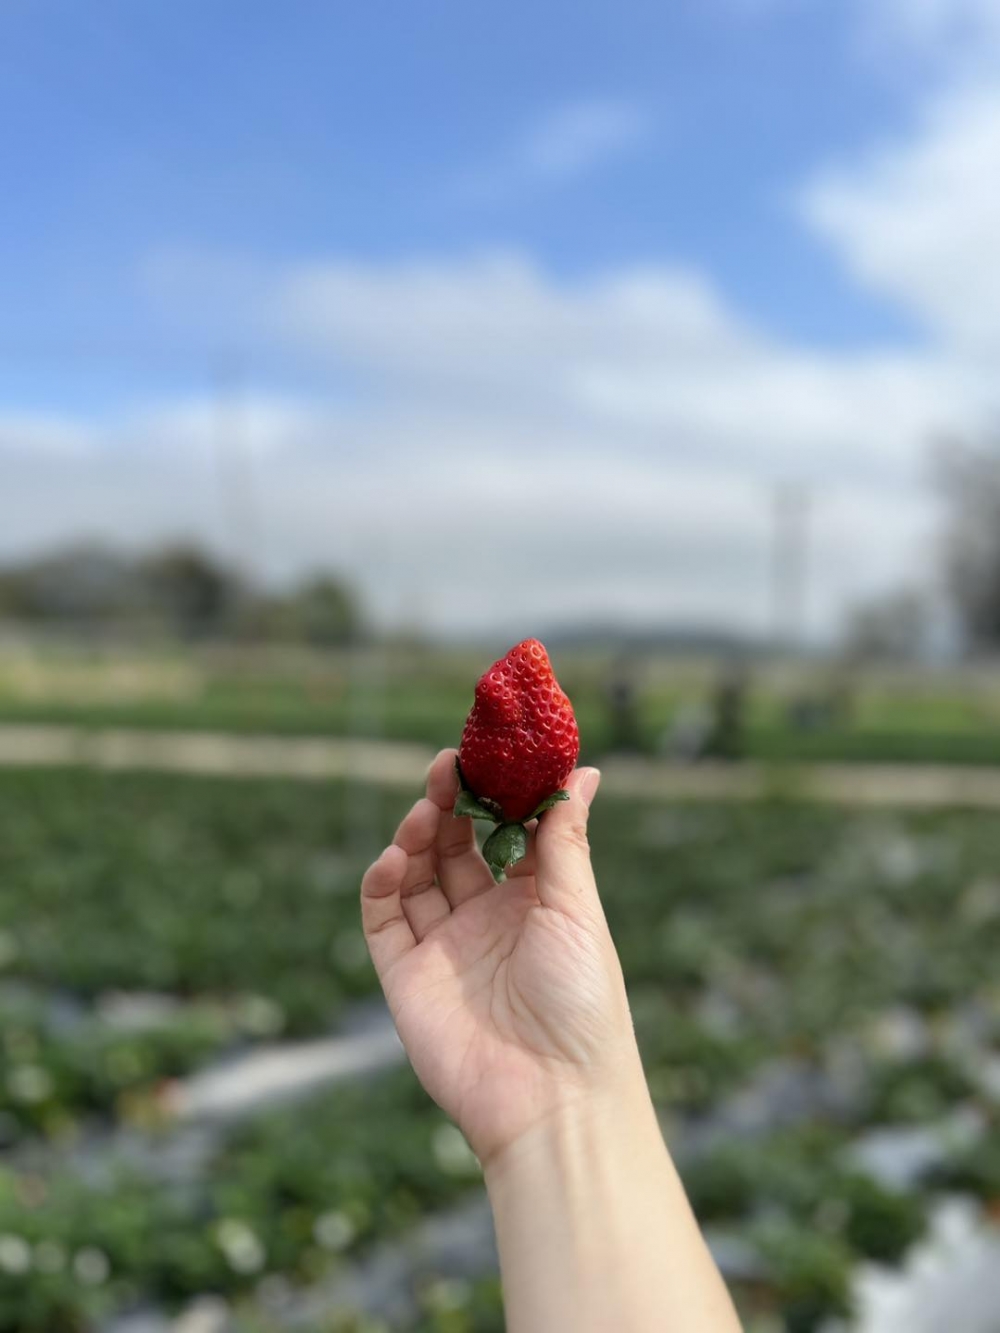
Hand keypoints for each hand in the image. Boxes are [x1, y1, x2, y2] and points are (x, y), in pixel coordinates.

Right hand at [360, 749, 640, 1166]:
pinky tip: (396, 858)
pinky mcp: (407, 976)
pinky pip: (384, 918)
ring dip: (416, 834)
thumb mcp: (578, 909)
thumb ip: (567, 839)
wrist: (553, 1099)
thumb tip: (585, 771)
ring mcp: (445, 946)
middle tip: (445, 768)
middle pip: (456, 846)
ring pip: (417, 874)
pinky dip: (382, 883)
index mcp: (535, 901)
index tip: (486, 753)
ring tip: (424, 809)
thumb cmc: (583, 1002)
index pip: (505, 833)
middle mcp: (487, 918)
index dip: (493, 793)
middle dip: (449, 804)